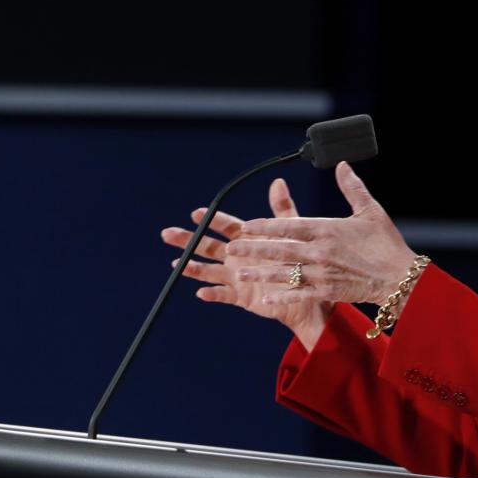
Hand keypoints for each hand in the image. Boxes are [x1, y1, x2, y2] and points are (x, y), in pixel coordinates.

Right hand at [160, 178, 333, 332]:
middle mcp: (238, 257)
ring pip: (209, 271)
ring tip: (177, 264)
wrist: (308, 291)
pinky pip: (224, 295)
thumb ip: (282, 208)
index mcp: (248, 239)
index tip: (197, 213)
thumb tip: (278, 182)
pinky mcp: (242, 296)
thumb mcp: (292, 231)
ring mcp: (237, 277)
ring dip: (193, 267)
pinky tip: (202, 292)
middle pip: (208, 247)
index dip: (211, 220)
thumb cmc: (298, 259)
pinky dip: (213, 293)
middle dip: (188, 240)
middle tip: (168, 233)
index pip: (226, 227)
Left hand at [225, 161, 419, 307]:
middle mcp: (320, 252)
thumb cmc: (386, 243)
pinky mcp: (327, 291)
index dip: (266, 226)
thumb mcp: (370, 210)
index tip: (247, 226)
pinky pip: (299, 294)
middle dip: (254, 250)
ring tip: (240, 273)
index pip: (290, 225)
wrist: (400, 276)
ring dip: (260, 273)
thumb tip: (341, 165)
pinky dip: (281, 296)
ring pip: (284, 273)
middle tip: (231, 249)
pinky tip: (265, 298)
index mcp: (328, 229)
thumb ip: (352, 187)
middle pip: (280, 250)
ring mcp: (322, 273)